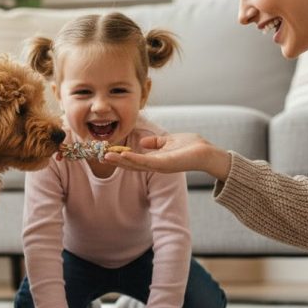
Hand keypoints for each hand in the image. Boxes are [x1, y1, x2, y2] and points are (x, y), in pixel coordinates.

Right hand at [104, 133, 231, 179]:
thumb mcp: (169, 141)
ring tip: (106, 156)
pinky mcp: (164, 165)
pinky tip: (123, 156)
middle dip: (116, 160)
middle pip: (131, 164)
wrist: (207, 153)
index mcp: (155, 159)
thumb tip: (143, 142)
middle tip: (100, 155)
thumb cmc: (192, 147)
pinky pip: (145, 162)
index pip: (134, 159)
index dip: (120, 156)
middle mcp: (155, 165)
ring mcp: (159, 166)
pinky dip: (133, 159)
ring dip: (120, 160)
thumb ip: (156, 142)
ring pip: (135, 164)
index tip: (107, 151)